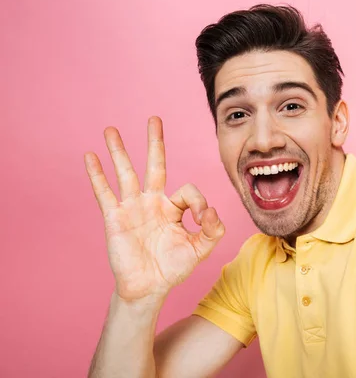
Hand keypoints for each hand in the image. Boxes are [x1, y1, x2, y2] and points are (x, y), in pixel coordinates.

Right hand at [84, 116, 224, 301]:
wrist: (149, 288)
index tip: (202, 217)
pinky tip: (91, 156)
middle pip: (154, 165)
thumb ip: (213, 230)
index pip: (188, 190)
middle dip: (155, 142)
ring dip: (119, 151)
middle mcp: (152, 202)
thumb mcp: (200, 249)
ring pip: (126, 173)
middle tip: (154, 119)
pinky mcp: (115, 217)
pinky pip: (105, 192)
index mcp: (173, 208)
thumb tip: (211, 210)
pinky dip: (97, 175)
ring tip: (111, 129)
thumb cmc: (173, 268)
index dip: (198, 202)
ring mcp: (132, 208)